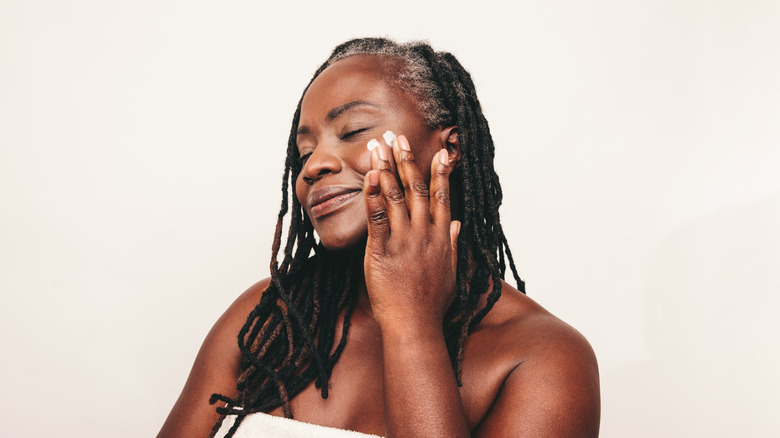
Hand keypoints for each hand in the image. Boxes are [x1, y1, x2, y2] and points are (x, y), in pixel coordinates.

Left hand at [362, 134, 460, 331]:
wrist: (415, 326)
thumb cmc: (432, 304)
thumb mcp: (451, 272)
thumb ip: (453, 245)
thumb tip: (458, 226)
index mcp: (442, 238)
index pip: (443, 197)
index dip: (440, 172)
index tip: (440, 152)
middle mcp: (425, 234)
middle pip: (417, 189)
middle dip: (407, 160)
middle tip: (398, 137)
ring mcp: (405, 241)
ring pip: (396, 197)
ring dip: (386, 169)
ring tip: (377, 147)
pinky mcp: (382, 251)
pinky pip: (377, 218)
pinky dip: (372, 196)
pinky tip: (368, 177)